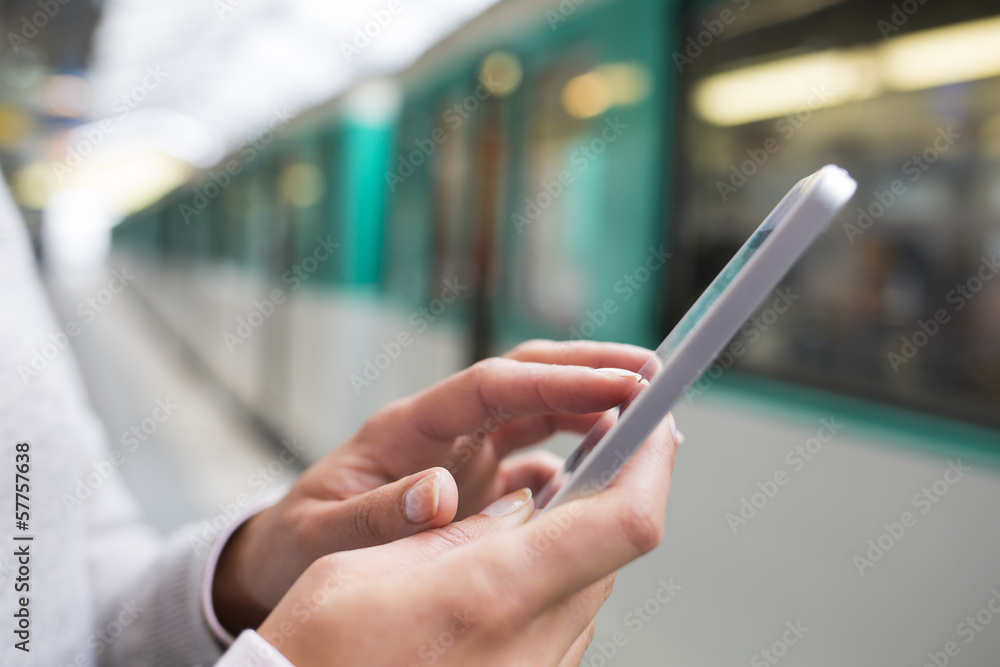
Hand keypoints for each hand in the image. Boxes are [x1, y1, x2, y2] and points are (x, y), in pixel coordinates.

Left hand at [214, 340, 653, 631]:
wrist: (284, 560)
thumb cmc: (298, 542)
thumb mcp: (323, 533)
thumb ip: (376, 513)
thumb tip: (437, 494)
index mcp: (408, 428)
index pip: (493, 386)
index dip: (556, 381)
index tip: (616, 382)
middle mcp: (444, 431)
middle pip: (525, 379)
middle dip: (588, 369)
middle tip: (650, 375)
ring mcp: (464, 454)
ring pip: (539, 414)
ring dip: (591, 408)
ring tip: (647, 413)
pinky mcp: (477, 484)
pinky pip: (537, 464)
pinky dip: (576, 463)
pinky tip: (607, 472)